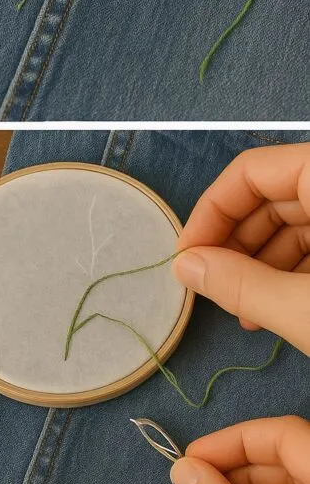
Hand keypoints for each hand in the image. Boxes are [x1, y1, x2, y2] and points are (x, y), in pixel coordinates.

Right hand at [173, 142, 309, 353]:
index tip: (186, 257)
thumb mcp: (305, 310)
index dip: (210, 213)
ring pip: (297, 222)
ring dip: (261, 265)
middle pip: (272, 196)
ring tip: (244, 312)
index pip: (251, 171)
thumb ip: (241, 284)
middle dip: (235, 244)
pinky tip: (275, 313)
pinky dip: (294, 273)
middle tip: (210, 287)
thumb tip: (185, 267)